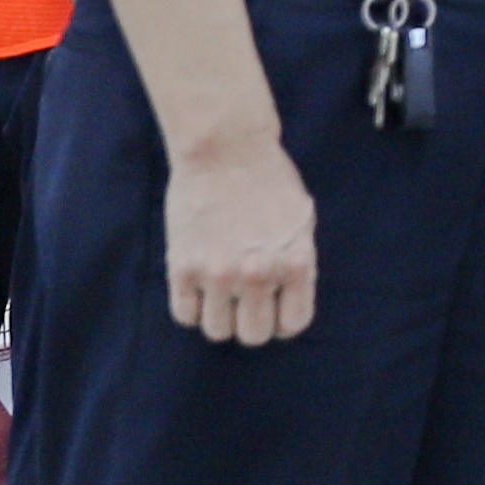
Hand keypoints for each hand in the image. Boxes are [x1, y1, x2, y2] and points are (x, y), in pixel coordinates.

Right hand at [162, 129, 317, 344]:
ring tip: (219, 294)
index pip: (292, 324)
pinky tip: (197, 288)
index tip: (273, 308)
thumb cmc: (268, 180)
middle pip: (254, 335)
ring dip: (220, 317)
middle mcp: (259, 275)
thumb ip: (295, 262)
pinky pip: (185, 315)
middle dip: (251, 322)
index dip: (282, 321)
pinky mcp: (183, 267)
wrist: (225, 149)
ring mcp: (218, 274)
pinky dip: (192, 308)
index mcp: (296, 264)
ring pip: (218, 331)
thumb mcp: (301, 221)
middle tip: (245, 303)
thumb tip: (286, 299)